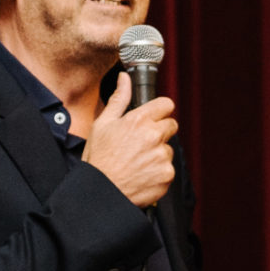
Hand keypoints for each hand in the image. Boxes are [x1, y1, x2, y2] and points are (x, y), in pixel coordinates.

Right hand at [82, 74, 177, 207]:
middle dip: (159, 132)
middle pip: (171, 126)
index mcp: (139, 120)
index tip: (154, 118)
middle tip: (140, 144)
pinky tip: (141, 175)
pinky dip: (158, 173)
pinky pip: (168, 169)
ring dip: (157, 154)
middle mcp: (153, 136)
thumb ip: (119, 99)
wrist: (101, 192)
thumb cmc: (98, 159)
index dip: (159, 111)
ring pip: (168, 149)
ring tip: (137, 163)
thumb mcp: (102, 125)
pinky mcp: (166, 175)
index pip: (166, 105)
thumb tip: (125, 78)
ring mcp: (162, 157)